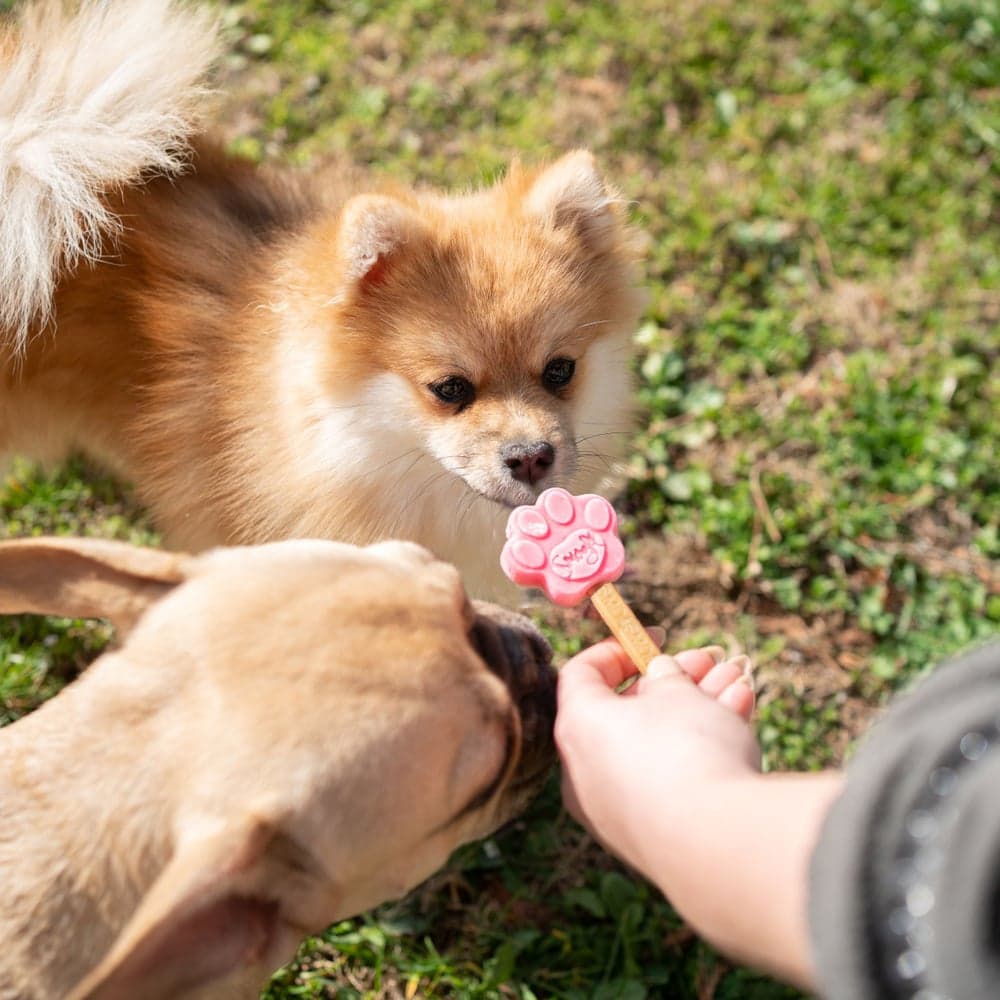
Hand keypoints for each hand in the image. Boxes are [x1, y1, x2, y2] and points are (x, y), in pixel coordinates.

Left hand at [556, 640, 758, 882]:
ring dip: (697, 707)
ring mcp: (616, 809)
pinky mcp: (650, 836)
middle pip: (626, 710)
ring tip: (737, 679)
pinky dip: (700, 747)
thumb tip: (659, 676)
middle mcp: (585, 772)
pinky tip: (740, 714)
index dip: (618, 649)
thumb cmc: (685, 750)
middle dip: (673, 680)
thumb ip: (665, 677)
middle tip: (709, 660)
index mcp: (577, 728)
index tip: (654, 639)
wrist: (717, 845)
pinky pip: (669, 778)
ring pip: (655, 743)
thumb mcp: (677, 693)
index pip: (581, 675)